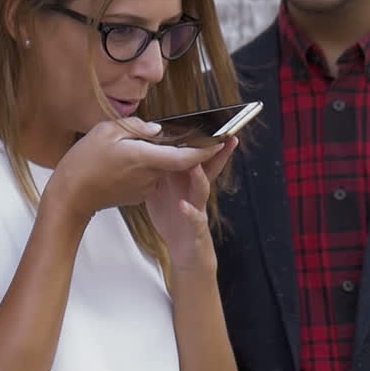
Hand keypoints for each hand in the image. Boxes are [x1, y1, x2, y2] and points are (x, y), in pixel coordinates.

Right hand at [47, 118, 224, 223]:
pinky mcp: (138, 195)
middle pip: (176, 160)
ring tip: (138, 144)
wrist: (70, 197)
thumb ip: (136, 127)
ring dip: (158, 156)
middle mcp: (151, 175)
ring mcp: (145, 187)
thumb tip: (157, 130)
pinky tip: (127, 160)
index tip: (222, 140)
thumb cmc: (84, 163)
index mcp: (147, 159)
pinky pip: (150, 176)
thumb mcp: (106, 132)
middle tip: (187, 131)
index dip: (207, 149)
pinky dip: (147, 166)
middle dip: (182, 146)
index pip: (186, 156)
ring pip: (162, 167)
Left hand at [145, 136, 237, 273]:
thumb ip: (159, 169)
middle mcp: (196, 190)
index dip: (200, 141)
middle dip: (218, 153)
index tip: (205, 123)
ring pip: (203, 189)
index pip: (195, 156)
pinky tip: (182, 205)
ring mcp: (198, 207)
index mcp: (188, 180)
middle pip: (209, 168)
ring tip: (194, 165)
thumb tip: (146, 148)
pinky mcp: (195, 226)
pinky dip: (189, 211)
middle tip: (223, 137)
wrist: (183, 247)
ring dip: (199, 177)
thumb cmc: (173, 216)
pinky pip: (194, 218)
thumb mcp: (164, 188)